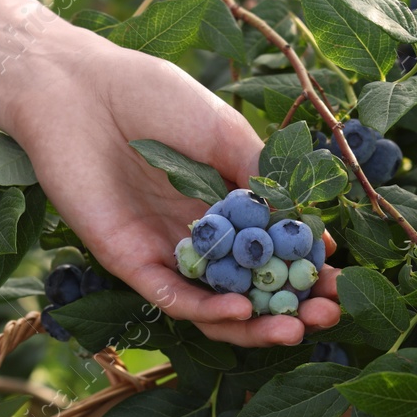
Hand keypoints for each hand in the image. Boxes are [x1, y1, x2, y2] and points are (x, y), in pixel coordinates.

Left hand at [8, 31, 340, 346]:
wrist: (76, 88)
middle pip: (248, 287)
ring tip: (295, 327)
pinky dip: (207, 310)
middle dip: (292, 305)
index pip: (269, 250)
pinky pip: (171, 298)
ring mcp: (162, 251)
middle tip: (329, 314)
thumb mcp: (221, 130)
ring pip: (212, 307)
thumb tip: (303, 221)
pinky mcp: (127, 260)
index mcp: (221, 203)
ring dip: (255, 324)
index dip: (304, 269)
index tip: (339, 278)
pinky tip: (242, 309)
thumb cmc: (147, 95)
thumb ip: (259, 173)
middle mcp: (195, 235)